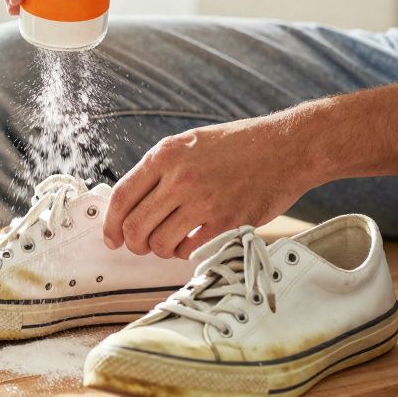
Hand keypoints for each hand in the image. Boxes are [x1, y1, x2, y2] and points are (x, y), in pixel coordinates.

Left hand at [103, 117, 323, 258]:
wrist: (287, 148)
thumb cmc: (239, 145)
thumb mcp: (191, 143)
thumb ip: (161, 169)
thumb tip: (132, 202)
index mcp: (166, 154)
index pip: (122, 197)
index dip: (110, 224)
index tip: (112, 237)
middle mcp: (180, 177)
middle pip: (135, 226)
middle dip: (133, 244)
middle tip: (141, 246)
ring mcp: (203, 201)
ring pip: (159, 243)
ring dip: (160, 250)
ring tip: (171, 243)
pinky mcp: (226, 222)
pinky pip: (189, 251)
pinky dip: (185, 254)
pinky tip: (191, 244)